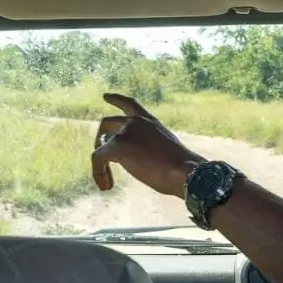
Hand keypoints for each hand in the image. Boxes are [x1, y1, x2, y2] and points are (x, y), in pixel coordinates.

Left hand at [91, 93, 205, 197]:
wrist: (185, 171)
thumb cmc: (181, 168)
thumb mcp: (164, 150)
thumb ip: (147, 146)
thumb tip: (132, 157)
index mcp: (150, 121)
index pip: (129, 104)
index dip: (115, 99)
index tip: (105, 96)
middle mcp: (135, 122)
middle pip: (107, 123)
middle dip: (100, 140)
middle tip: (102, 157)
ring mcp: (125, 132)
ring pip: (101, 145)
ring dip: (101, 164)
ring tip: (107, 182)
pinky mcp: (116, 145)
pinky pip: (98, 159)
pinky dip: (98, 173)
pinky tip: (106, 186)